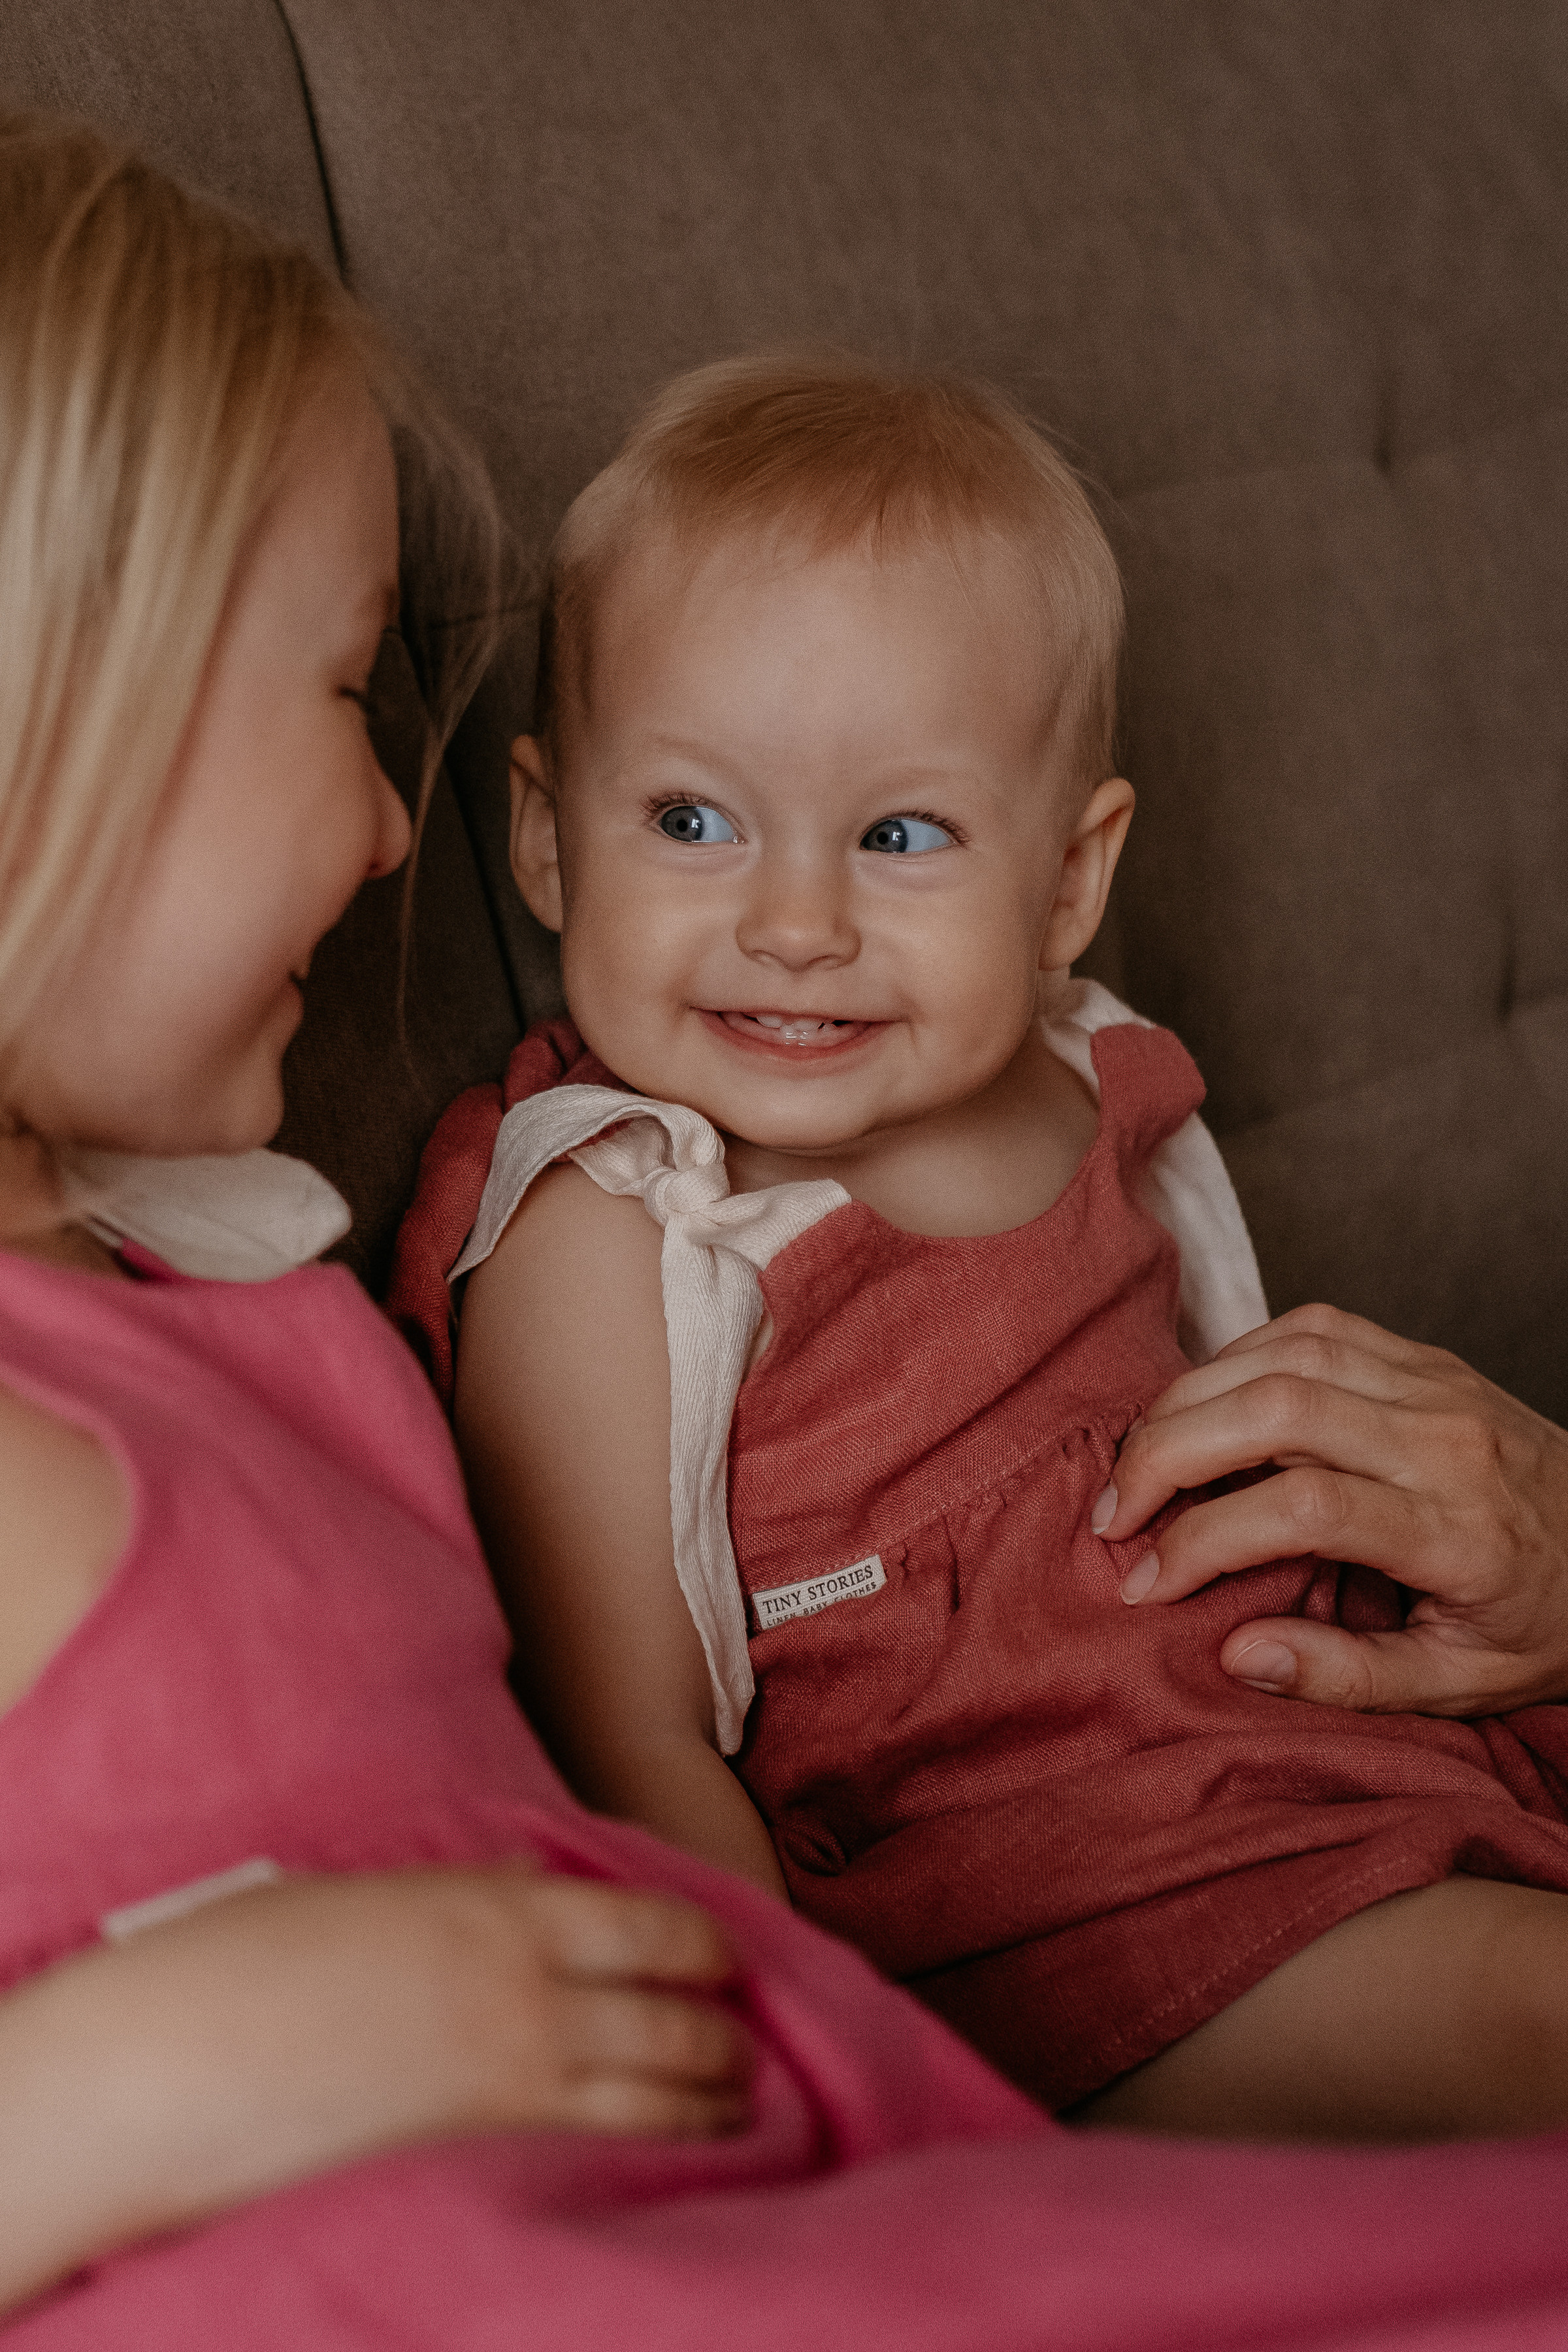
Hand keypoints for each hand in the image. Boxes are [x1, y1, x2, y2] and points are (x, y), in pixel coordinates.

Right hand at [0, 1862, 749, 2312]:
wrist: (179, 2057)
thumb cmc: (250, 1964)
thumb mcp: (373, 1901)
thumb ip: (460, 1897)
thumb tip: (517, 1887)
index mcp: (496, 1908)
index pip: (646, 1921)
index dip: (703, 1944)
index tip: (727, 1959)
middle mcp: (525, 1987)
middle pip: (670, 2011)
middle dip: (722, 2030)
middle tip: (748, 2045)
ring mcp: (509, 2075)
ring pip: (655, 2086)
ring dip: (709, 2094)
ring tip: (738, 2102)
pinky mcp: (483, 2152)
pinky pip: (604, 2148)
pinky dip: (659, 2148)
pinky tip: (684, 2160)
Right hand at [1095, 1304, 1567, 1715]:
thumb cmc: (1541, 1622)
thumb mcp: (1464, 1686)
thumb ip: (1349, 1678)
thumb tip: (1236, 1653)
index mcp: (1458, 1531)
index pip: (1304, 1508)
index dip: (1204, 1540)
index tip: (1146, 1584)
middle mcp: (1445, 1440)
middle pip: (1277, 1408)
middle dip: (1166, 1452)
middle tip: (1113, 1514)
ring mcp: (1436, 1383)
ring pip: (1285, 1351)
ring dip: (1189, 1397)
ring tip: (1138, 1461)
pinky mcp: (1425, 1356)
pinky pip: (1313, 1324)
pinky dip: (1238, 1356)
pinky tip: (1201, 1406)